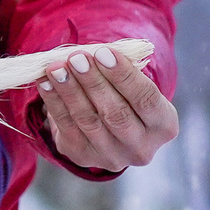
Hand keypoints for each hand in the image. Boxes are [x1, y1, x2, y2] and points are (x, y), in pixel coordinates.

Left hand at [35, 47, 177, 172]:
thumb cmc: (125, 95)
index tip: (102, 52)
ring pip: (89, 121)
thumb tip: (92, 52)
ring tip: (56, 68)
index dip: (124, 75)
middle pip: (116, 113)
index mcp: (164, 125)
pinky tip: (45, 83)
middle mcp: (142, 147)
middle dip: (93, 83)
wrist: (109, 128)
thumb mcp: (133, 84)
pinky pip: (67, 127)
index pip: (146, 99)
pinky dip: (54, 103)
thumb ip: (119, 69)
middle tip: (76, 58)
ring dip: (70, 91)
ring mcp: (113, 157)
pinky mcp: (84, 157)